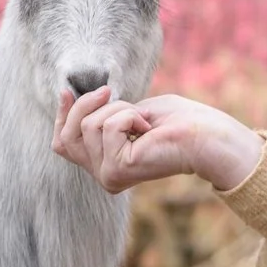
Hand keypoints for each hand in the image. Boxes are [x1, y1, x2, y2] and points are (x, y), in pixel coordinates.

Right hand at [53, 88, 263, 193]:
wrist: (204, 134)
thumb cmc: (175, 120)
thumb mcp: (128, 109)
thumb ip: (98, 110)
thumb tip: (63, 93)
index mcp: (105, 165)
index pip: (63, 143)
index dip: (62, 115)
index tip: (67, 91)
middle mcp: (103, 176)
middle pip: (67, 134)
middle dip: (86, 105)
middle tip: (112, 94)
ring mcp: (108, 176)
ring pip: (89, 125)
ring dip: (119, 110)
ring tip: (144, 120)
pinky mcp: (118, 169)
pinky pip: (108, 126)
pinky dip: (130, 115)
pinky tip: (149, 128)